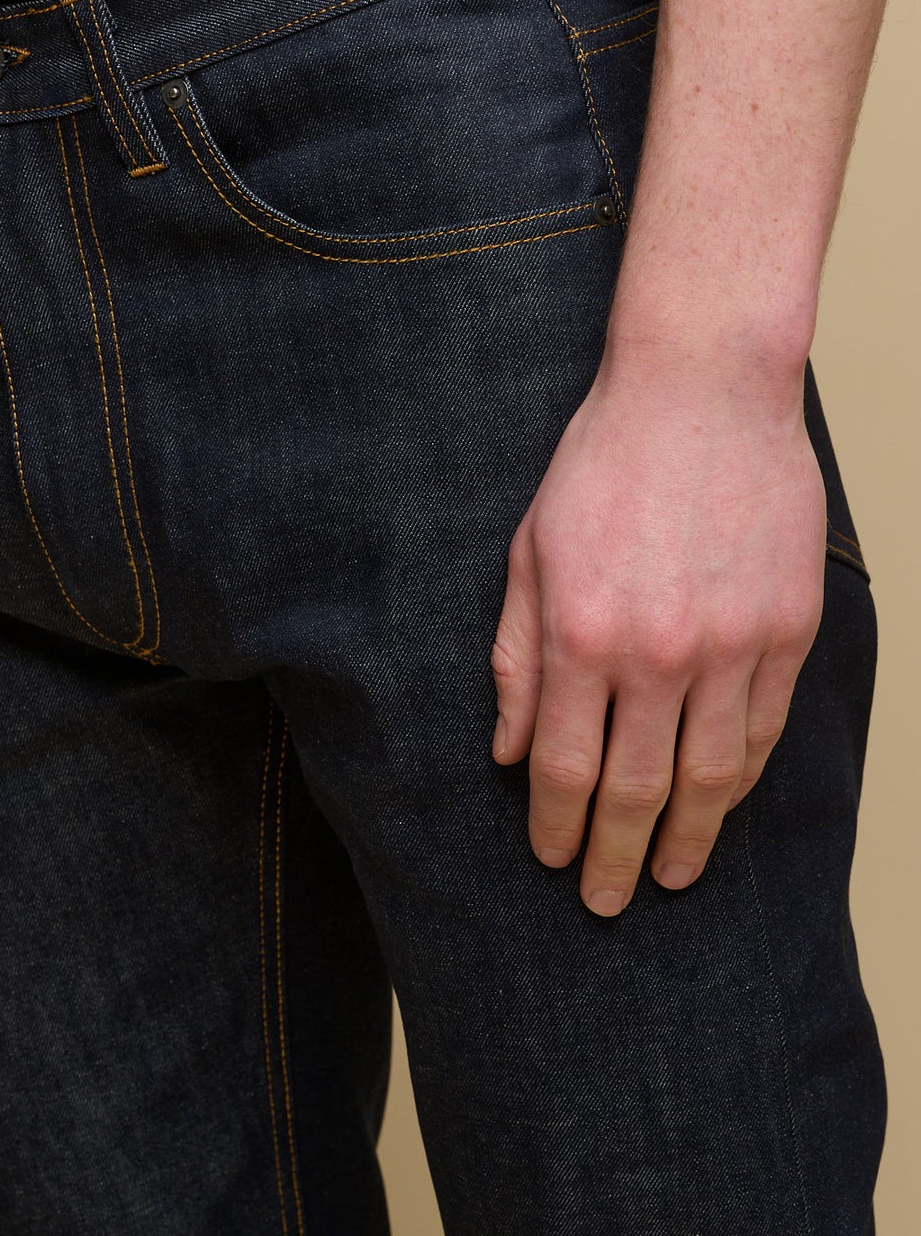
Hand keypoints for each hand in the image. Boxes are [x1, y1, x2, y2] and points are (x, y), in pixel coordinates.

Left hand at [491, 347, 825, 915]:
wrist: (701, 391)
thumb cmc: (602, 463)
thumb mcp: (530, 552)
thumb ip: (517, 658)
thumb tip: (507, 752)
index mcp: (582, 633)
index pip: (566, 767)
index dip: (557, 826)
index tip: (552, 861)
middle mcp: (658, 651)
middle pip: (637, 789)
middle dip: (615, 857)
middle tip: (604, 903)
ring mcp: (731, 643)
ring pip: (712, 774)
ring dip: (689, 837)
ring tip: (669, 875)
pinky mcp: (787, 627)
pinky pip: (764, 727)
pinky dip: (742, 776)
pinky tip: (723, 803)